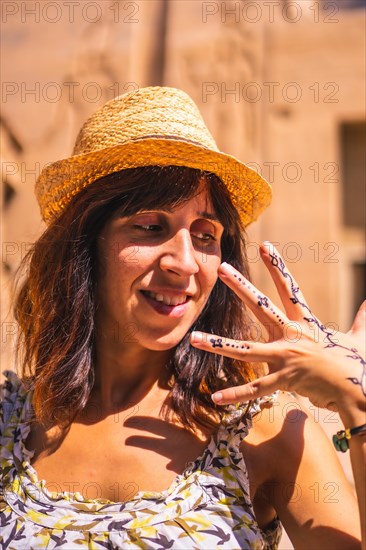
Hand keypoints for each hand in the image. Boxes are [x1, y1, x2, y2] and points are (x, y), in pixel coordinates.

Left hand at [190, 242, 365, 415]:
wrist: (359, 392)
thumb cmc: (357, 365)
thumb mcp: (360, 337)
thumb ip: (362, 319)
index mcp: (306, 322)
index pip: (290, 288)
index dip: (277, 267)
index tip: (265, 246)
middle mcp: (292, 335)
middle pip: (262, 307)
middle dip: (241, 287)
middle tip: (221, 269)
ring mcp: (285, 358)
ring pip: (245, 350)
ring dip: (218, 343)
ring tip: (194, 337)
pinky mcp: (283, 381)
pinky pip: (255, 389)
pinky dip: (236, 394)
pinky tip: (215, 397)